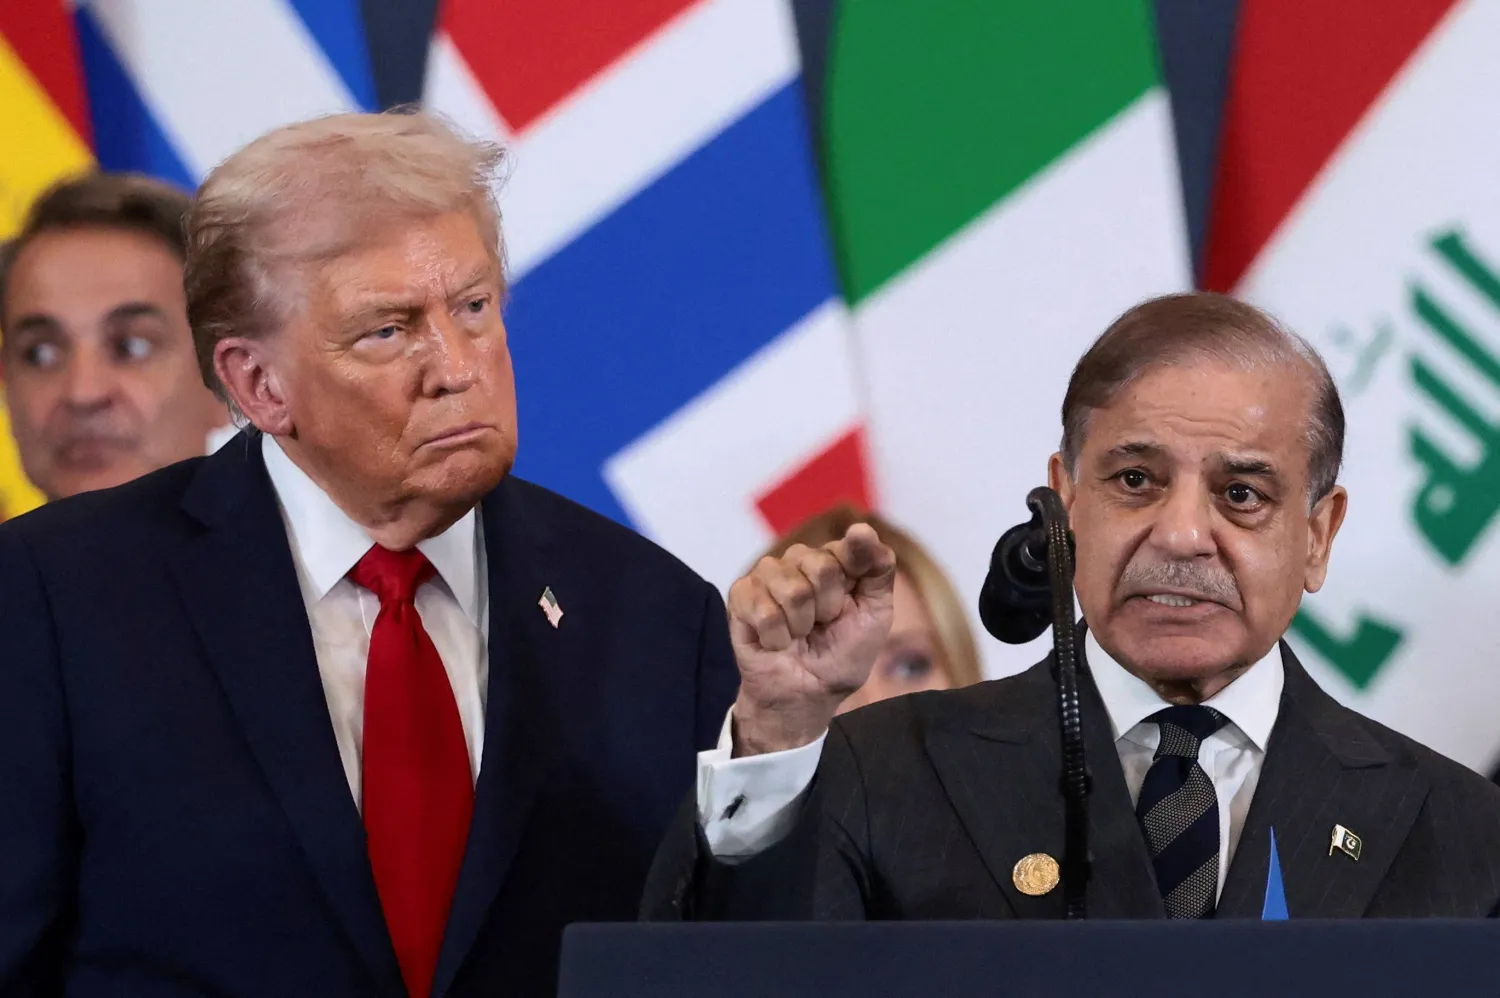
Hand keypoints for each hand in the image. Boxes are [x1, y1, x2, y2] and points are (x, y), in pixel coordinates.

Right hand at [727, 523, 896, 755]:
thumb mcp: (875, 614)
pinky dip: (776, 636)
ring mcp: (767, 576)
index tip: (848, 604)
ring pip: (790, 588)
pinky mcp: (740, 597)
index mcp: (834, 559)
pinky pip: (762, 608)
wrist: (808, 694)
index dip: (852, 578)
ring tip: (798, 635)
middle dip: (827, 609)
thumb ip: (878, 570)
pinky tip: (776, 642)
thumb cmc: (842, 654)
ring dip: (800, 626)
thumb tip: (862, 528)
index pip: (848, 547)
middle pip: (820, 566)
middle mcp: (798, 561)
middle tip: (822, 627)